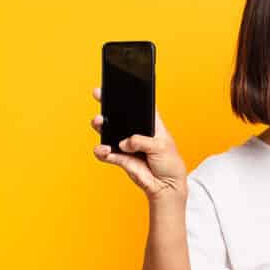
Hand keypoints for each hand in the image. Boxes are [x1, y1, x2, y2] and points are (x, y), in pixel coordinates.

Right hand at [90, 86, 187, 200]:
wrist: (166, 186)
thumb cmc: (170, 163)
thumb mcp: (162, 147)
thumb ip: (142, 141)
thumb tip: (125, 142)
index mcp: (150, 124)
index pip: (139, 105)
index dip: (129, 94)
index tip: (117, 83)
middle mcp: (136, 132)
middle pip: (119, 115)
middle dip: (108, 105)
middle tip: (99, 95)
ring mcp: (126, 144)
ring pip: (108, 131)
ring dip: (101, 126)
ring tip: (99, 123)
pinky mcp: (120, 158)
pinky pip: (106, 152)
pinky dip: (102, 151)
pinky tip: (105, 150)